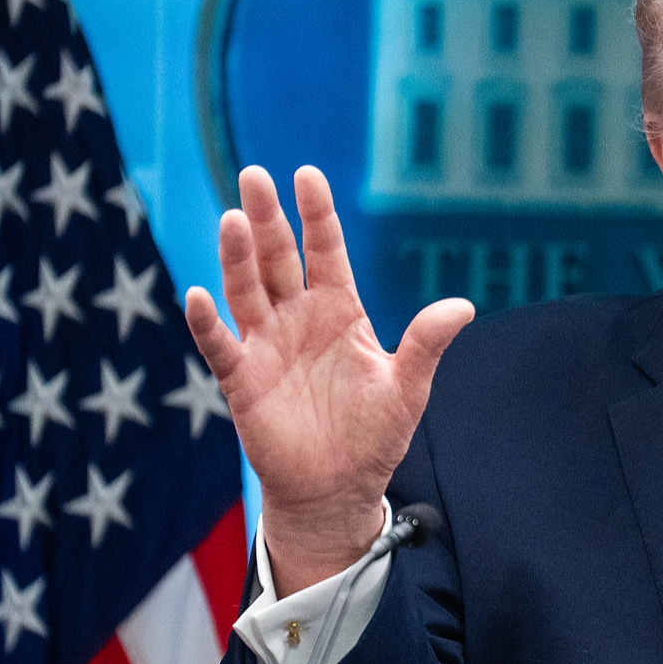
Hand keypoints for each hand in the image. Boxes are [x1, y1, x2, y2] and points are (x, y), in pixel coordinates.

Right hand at [183, 165, 473, 594]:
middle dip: (267, 218)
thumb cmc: (374, 434)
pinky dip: (207, 321)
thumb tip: (464, 306)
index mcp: (340, 310)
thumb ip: (427, 343)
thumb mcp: (408, 387)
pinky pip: (220, 344)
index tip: (306, 175)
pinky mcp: (242, 379)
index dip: (316, 214)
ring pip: (245, 290)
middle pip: (278, 258)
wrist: (338, 488)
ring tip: (232, 220)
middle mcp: (298, 318)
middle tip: (254, 176)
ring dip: (236, 256)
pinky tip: (198, 295)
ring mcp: (266, 345)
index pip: (325, 251)